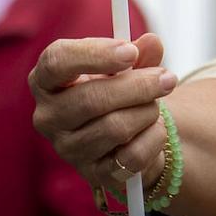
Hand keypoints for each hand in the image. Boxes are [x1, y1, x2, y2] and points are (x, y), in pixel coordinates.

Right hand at [29, 33, 175, 190]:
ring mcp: (68, 149)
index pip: (56, 62)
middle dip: (138, 86)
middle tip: (167, 79)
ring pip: (115, 127)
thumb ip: (141, 53)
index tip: (131, 52)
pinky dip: (153, 137)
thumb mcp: (129, 67)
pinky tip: (154, 130)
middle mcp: (49, 117)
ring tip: (155, 106)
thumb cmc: (120, 91)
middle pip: (90, 99)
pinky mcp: (94, 174)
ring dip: (147, 112)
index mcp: (48, 81)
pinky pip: (132, 155)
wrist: (131, 134)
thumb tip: (152, 42)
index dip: (94, 55)